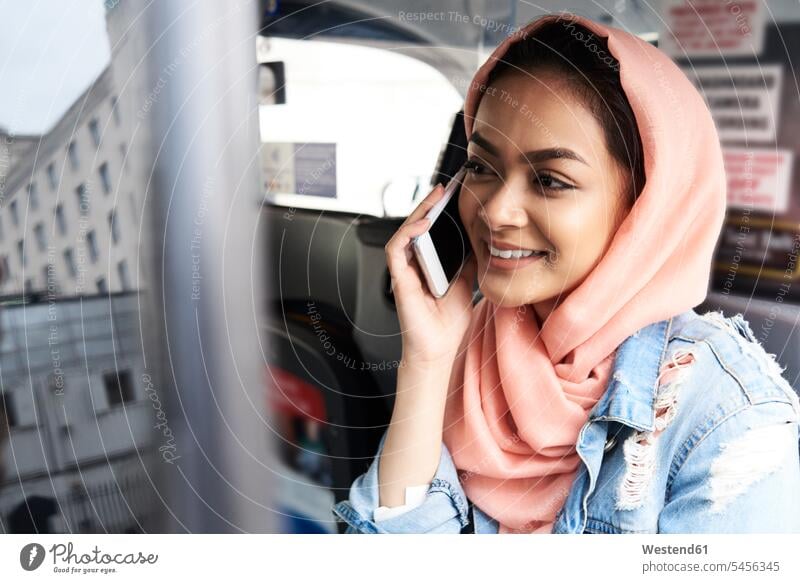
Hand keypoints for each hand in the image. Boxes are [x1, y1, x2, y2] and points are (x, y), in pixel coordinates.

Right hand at [384, 183, 477, 367]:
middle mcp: (413, 263)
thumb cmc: (448, 322)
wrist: (440, 349)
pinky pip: (396, 249)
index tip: (456, 191)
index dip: (439, 209)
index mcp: (428, 262)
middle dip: (431, 203)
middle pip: (417, 225)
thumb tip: (481, 238)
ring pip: (405, 231)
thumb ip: (468, 260)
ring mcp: (404, 270)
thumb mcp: (466, 282)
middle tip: (448, 186)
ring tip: (437, 196)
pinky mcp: (398, 279)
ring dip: (419, 212)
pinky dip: (408, 234)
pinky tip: (423, 224)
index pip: (430, 229)